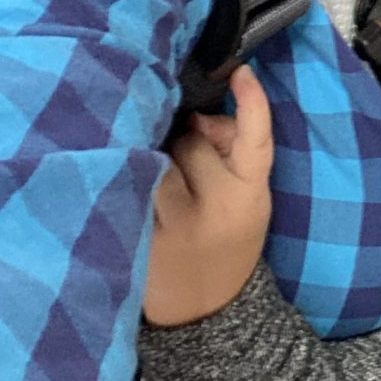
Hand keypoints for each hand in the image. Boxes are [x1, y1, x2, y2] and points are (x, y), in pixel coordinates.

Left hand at [144, 68, 274, 328]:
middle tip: (184, 170)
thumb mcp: (250, 199)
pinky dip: (126, 176)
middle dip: (184, 142)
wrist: (204, 310)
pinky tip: (126, 183)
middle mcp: (212, 210)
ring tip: (158, 187)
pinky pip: (126, 182)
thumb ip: (233, 151)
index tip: (242, 70)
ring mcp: (169, 224)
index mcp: (249, 198)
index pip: (254, 142)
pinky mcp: (133, 236)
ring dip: (152, 158)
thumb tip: (197, 117)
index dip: (252, 105)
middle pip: (190, 140)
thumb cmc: (227, 238)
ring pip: (154, 156)